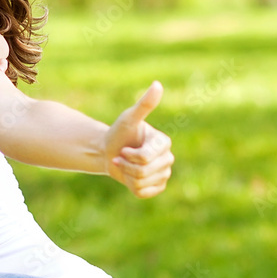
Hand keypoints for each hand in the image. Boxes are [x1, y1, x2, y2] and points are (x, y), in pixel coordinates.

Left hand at [104, 82, 173, 198]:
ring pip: (142, 183)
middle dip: (126, 166)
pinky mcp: (157, 187)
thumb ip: (144, 105)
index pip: (146, 157)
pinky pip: (143, 193)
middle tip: (121, 157)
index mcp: (164, 142)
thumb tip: (158, 85)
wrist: (108, 151)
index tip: (123, 148)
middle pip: (144, 172)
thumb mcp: (129, 119)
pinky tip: (130, 177)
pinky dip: (131, 187)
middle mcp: (168, 158)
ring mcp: (164, 173)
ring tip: (125, 165)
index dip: (130, 156)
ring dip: (127, 176)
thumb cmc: (119, 133)